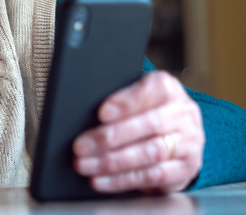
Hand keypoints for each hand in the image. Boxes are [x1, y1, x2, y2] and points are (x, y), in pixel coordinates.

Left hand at [73, 71, 204, 193]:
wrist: (178, 133)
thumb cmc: (144, 111)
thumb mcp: (134, 97)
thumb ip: (116, 101)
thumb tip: (79, 111)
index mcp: (168, 89)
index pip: (153, 90)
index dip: (126, 102)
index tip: (101, 113)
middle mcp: (183, 114)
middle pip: (150, 124)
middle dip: (111, 136)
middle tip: (80, 145)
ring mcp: (188, 143)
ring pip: (150, 152)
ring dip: (112, 161)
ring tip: (85, 164)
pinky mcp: (184, 170)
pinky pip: (152, 176)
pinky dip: (122, 180)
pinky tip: (100, 180)